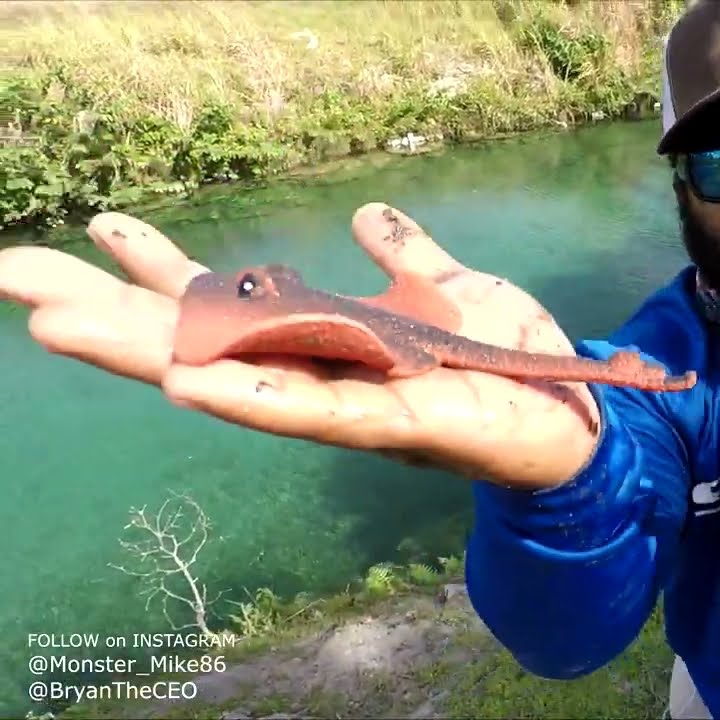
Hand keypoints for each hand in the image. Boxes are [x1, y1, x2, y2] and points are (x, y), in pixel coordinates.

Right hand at [0, 204, 600, 489]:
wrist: (579, 411)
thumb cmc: (509, 360)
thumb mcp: (450, 292)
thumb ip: (406, 259)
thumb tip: (369, 215)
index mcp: (327, 345)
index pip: (227, 307)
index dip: (161, 272)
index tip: (97, 229)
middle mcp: (323, 380)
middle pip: (200, 343)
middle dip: (110, 311)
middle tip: (13, 276)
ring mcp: (351, 411)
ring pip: (234, 378)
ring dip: (145, 350)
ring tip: (58, 322)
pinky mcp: (399, 427)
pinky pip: (313, 411)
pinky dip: (248, 395)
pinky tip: (182, 381)